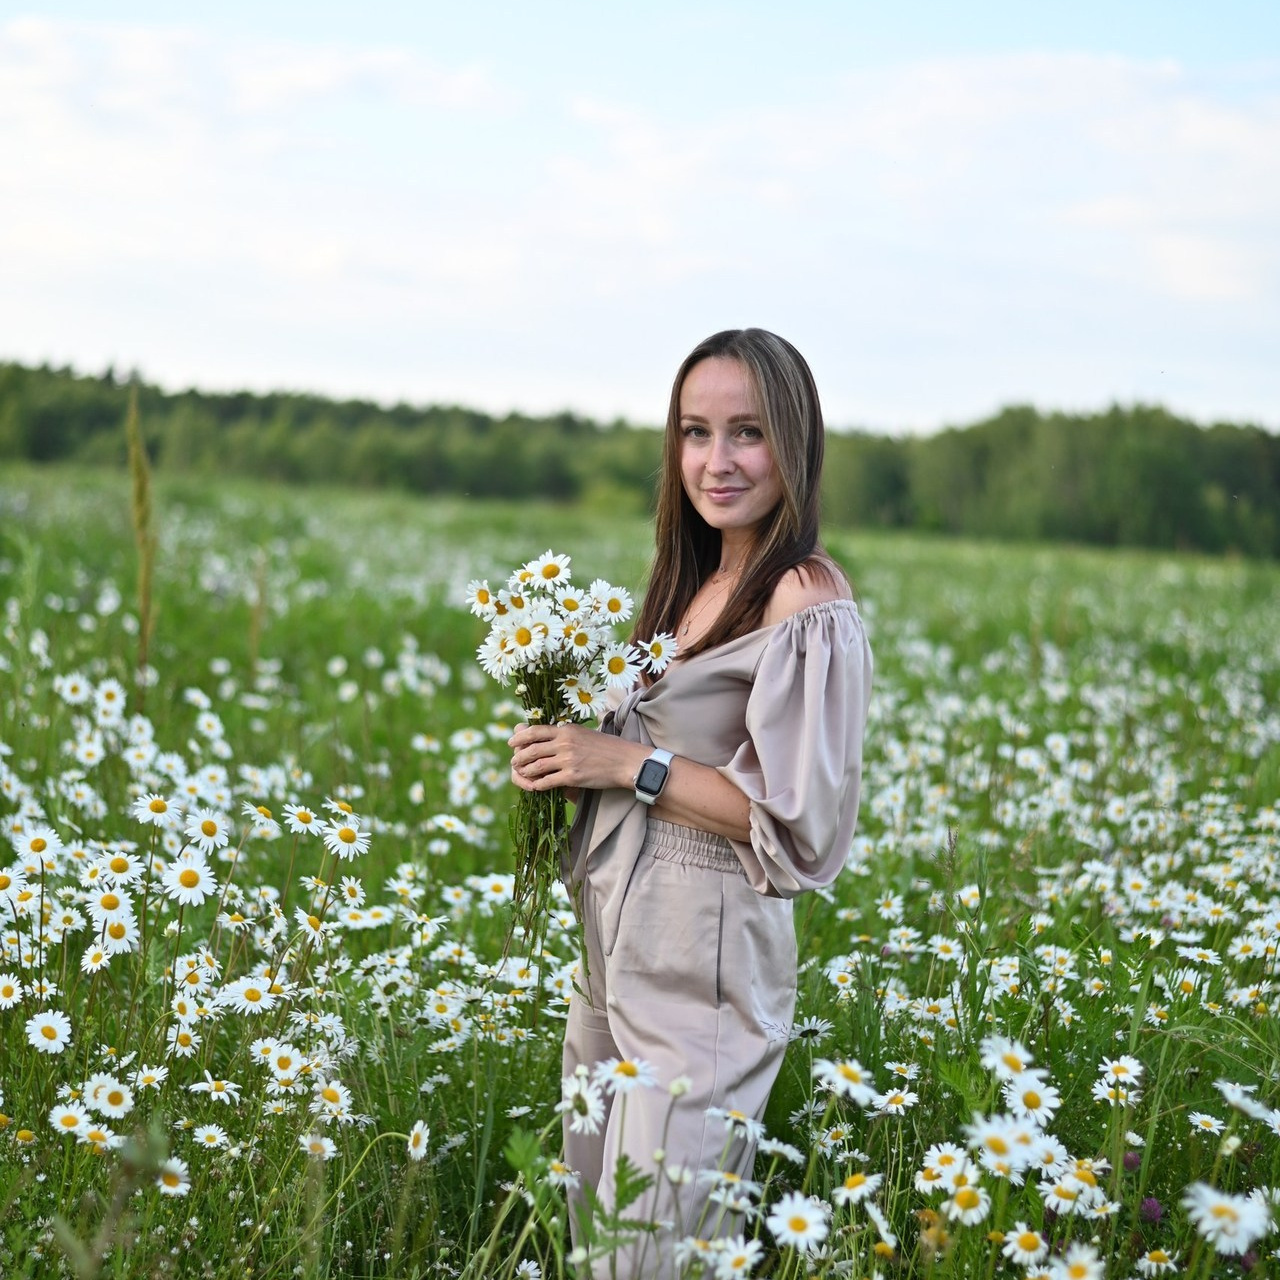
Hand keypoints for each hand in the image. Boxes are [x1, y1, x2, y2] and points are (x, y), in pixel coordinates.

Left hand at [508, 723, 642, 794]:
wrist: (624, 761)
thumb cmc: (605, 747)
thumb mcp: (582, 733)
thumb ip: (563, 733)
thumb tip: (543, 734)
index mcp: (566, 730)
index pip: (535, 731)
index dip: (520, 737)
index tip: (511, 742)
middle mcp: (564, 743)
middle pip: (531, 749)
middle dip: (519, 757)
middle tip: (514, 762)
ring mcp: (568, 760)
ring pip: (536, 766)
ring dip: (525, 771)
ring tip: (522, 774)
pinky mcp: (572, 777)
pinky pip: (547, 782)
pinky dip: (537, 785)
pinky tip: (535, 786)